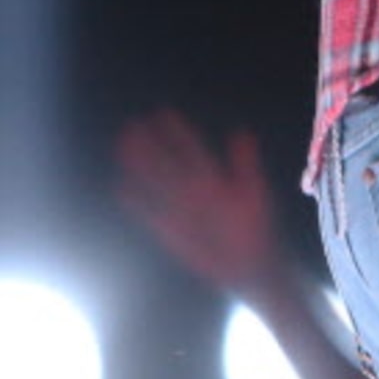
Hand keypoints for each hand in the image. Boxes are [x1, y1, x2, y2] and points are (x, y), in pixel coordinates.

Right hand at [114, 110, 279, 292]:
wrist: (251, 264)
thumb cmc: (257, 226)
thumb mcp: (254, 192)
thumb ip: (245, 164)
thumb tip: (240, 131)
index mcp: (215, 178)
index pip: (192, 150)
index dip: (178, 134)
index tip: (162, 114)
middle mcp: (195, 190)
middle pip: (169, 163)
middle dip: (151, 146)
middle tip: (131, 126)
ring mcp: (183, 209)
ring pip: (157, 182)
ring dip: (141, 166)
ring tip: (123, 147)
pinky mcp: (173, 230)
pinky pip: (151, 213)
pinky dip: (137, 201)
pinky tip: (121, 188)